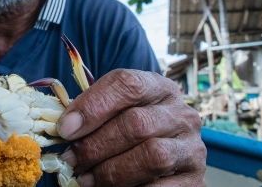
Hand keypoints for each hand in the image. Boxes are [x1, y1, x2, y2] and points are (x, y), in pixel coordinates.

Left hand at [57, 69, 205, 186]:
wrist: (162, 158)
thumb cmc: (127, 132)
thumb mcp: (115, 113)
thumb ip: (93, 113)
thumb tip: (65, 127)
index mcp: (159, 88)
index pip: (128, 84)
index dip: (93, 106)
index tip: (66, 129)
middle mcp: (182, 115)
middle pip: (137, 123)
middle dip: (96, 145)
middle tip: (71, 159)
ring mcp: (193, 148)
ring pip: (152, 156)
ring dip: (111, 171)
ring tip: (85, 178)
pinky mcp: (196, 181)